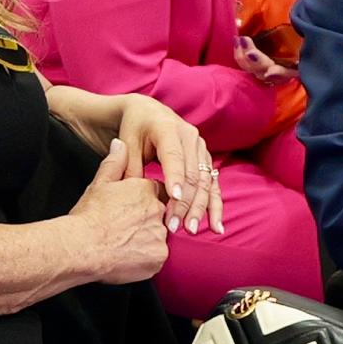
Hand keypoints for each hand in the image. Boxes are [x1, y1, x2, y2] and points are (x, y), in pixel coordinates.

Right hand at [71, 130, 172, 286]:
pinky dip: (147, 259)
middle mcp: (157, 210)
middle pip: (161, 215)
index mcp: (145, 190)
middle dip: (147, 221)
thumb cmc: (88, 216)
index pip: (156, 192)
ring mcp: (160, 235)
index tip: (131, 210)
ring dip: (148, 241)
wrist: (82, 246)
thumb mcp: (99, 184)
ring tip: (125, 245)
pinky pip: (157, 257)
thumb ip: (114, 163)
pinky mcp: (159, 257)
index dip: (143, 202)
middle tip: (126, 230)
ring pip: (160, 237)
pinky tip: (129, 258)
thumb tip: (120, 144)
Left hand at [102, 92, 221, 243]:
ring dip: (200, 208)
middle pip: (192, 174)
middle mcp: (190, 137)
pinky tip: (216, 226)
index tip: (174, 198)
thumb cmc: (134, 129)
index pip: (174, 156)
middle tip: (175, 226)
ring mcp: (201, 149)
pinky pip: (213, 185)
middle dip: (186, 203)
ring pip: (205, 182)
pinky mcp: (206, 160)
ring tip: (192, 230)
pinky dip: (215, 206)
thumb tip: (133, 194)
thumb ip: (129, 167)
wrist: (148, 113)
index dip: (175, 177)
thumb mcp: (127, 143)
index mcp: (168, 128)